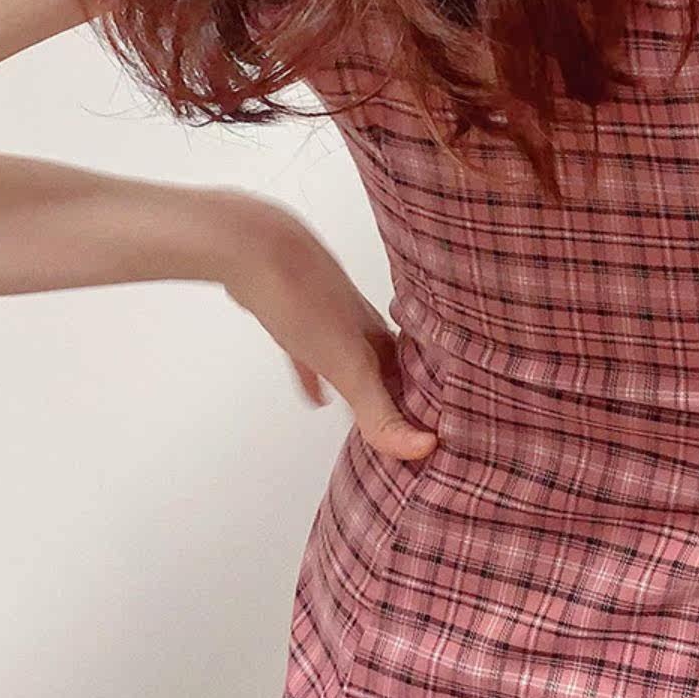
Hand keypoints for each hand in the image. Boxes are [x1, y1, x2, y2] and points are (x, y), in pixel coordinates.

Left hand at [209, 190, 437, 460]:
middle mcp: (362, 327)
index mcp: (383, 336)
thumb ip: (381, 414)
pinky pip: (313, 356)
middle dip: (402, 396)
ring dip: (363, 388)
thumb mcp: (349, 369)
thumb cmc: (304, 299)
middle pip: (390, 370)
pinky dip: (316, 377)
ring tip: (371, 418)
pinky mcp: (295, 319)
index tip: (443, 431)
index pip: (419, 377)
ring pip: (354, 362)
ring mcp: (329, 320)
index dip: (431, 405)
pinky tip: (314, 397)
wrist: (255, 249)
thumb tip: (422, 448)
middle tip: (415, 427)